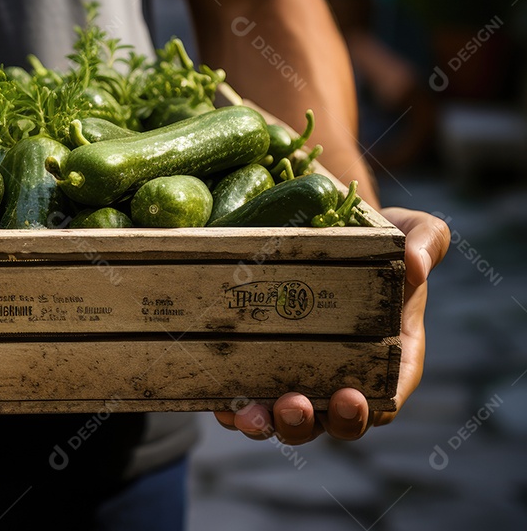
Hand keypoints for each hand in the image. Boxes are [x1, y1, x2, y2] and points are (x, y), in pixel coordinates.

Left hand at [214, 206, 449, 443]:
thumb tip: (414, 266)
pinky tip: (219, 405)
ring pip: (285, 418)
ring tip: (251, 415)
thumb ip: (425, 243)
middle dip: (311, 422)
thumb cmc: (382, 235)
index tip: (351, 399)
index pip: (382, 398)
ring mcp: (301, 372)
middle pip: (329, 420)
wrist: (329, 221)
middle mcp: (343, 373)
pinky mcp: (261, 364)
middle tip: (294, 406)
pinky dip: (232, 409)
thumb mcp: (413, 230)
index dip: (366, 409)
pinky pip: (246, 398)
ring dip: (267, 424)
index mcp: (388, 356)